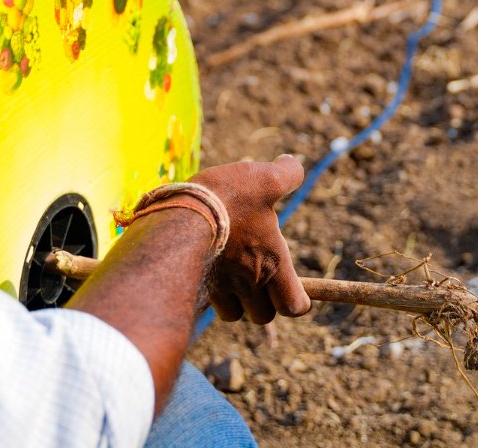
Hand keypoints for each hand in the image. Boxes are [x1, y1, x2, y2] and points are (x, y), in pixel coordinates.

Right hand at [191, 155, 310, 323]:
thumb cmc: (229, 198)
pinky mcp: (197, 285)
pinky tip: (208, 268)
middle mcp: (250, 284)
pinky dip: (212, 294)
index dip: (296, 299)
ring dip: (236, 302)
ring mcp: (221, 288)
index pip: (294, 307)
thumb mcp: (265, 178)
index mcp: (273, 263)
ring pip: (233, 314)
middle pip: (263, 316)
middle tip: (257, 273)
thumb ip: (287, 172)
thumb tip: (292, 161)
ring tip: (232, 274)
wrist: (181, 213)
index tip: (290, 284)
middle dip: (263, 302)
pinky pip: (208, 304)